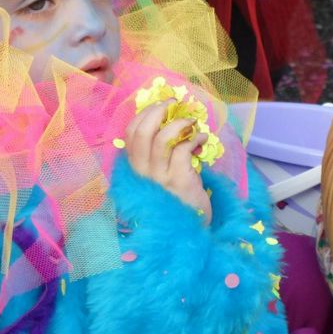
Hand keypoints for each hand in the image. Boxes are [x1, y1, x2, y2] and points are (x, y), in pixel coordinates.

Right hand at [124, 100, 211, 224]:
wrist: (187, 229)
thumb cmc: (176, 197)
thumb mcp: (161, 175)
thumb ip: (160, 154)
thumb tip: (173, 122)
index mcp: (135, 169)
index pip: (129, 134)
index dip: (144, 115)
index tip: (161, 106)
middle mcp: (142, 173)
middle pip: (141, 132)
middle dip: (158, 111)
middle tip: (174, 104)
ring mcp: (159, 178)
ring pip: (162, 139)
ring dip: (180, 123)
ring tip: (193, 122)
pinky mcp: (179, 182)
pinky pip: (183, 150)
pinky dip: (194, 138)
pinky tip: (202, 138)